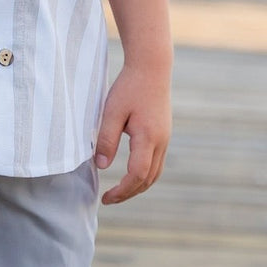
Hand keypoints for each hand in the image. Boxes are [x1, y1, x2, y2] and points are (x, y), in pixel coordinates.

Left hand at [94, 62, 170, 204]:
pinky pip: (157, 162)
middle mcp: (161, 142)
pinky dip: (144, 174)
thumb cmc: (130, 87)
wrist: (152, 67)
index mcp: (148, 138)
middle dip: (129, 193)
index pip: (137, 175)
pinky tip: (130, 172)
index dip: (122, 190)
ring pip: (155, 173)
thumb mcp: (112, 111)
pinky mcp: (164, 134)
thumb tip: (101, 166)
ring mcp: (165, 138)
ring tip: (119, 190)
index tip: (106, 197)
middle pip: (148, 179)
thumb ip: (106, 139)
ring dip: (138, 186)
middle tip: (109, 199)